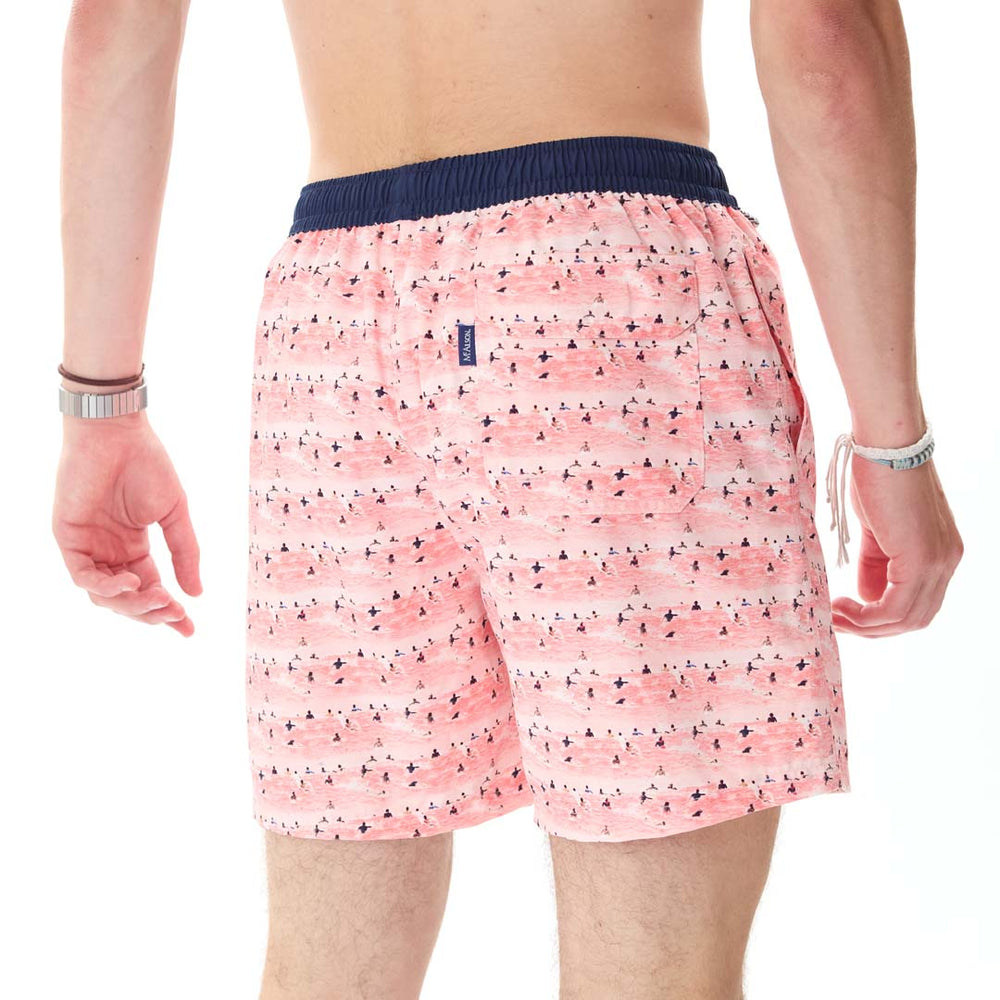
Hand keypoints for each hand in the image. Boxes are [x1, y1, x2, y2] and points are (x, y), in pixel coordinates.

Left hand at [52, 410, 201, 635]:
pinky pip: (83, 575)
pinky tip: (130, 582)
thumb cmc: (147, 465)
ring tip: (160, 599)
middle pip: (127, 599)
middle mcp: (109, 551)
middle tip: (176, 614)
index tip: (189, 630)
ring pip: (105, 595)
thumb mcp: (174, 514)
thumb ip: (184, 553)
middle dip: (152, 612)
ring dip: (133, 603)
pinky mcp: (69, 537)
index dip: (168, 612)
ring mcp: (88, 546)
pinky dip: (106, 586)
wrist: (117, 434)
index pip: (151, 588)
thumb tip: (196, 593)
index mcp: (133, 546)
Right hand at [830, 453, 962, 636]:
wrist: (887, 445)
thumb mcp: (876, 528)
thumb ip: (876, 562)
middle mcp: (947, 561)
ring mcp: (937, 562)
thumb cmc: (878, 475)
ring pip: (905, 618)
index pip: (918, 603)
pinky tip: (842, 607)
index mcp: (941, 552)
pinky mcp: (920, 560)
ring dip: (866, 626)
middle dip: (873, 628)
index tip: (847, 612)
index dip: (882, 616)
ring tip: (835, 616)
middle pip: (915, 618)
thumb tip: (866, 595)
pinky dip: (866, 616)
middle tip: (838, 621)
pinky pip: (894, 608)